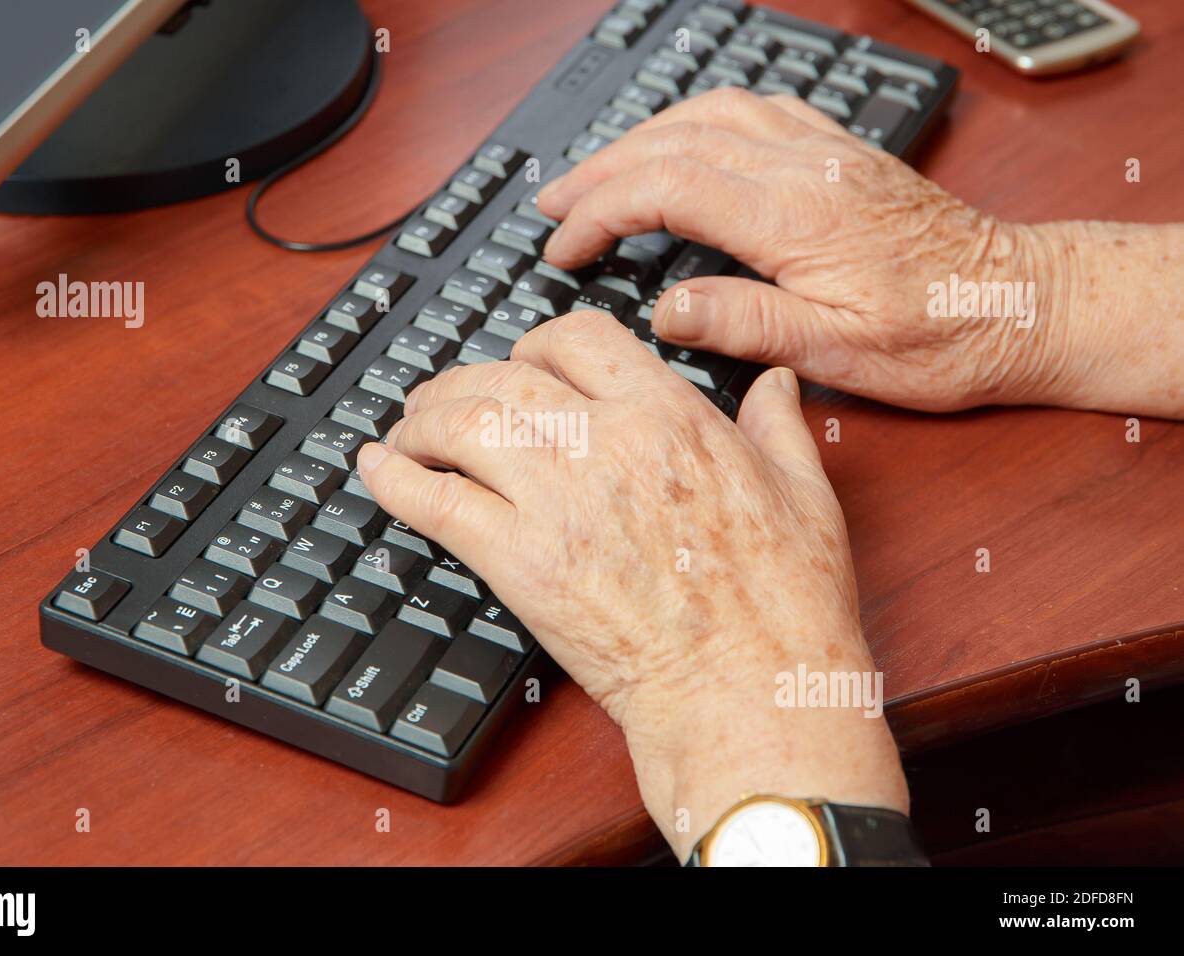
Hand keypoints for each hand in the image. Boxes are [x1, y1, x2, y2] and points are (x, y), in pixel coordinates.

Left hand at [357, 313, 906, 858]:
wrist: (749, 692)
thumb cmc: (785, 606)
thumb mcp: (805, 495)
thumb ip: (778, 426)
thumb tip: (775, 385)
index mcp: (671, 418)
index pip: (578, 338)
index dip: (537, 343)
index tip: (523, 362)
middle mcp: (606, 445)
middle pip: (504, 378)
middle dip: (464, 380)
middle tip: (443, 399)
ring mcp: (557, 503)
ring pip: (462, 427)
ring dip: (423, 421)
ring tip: (407, 431)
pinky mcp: (520, 564)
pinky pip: (437, 502)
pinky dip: (396, 479)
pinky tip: (377, 468)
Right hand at [536, 88, 1183, 417]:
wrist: (1019, 304)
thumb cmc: (939, 335)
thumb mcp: (837, 350)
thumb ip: (744, 323)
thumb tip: (665, 310)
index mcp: (795, 216)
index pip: (666, 189)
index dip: (600, 212)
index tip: (564, 247)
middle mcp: (805, 167)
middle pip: (673, 140)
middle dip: (600, 171)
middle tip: (553, 206)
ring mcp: (824, 150)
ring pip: (708, 114)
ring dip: (640, 138)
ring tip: (596, 174)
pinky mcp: (839, 152)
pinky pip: (753, 109)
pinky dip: (695, 122)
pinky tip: (679, 142)